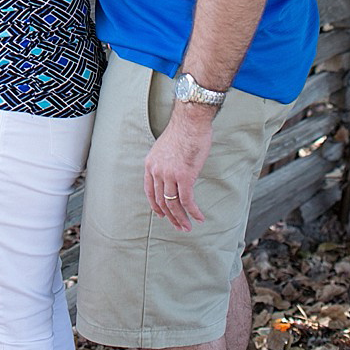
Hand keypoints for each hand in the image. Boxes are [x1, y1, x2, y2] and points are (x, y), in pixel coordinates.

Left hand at [143, 103, 212, 231]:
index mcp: (150, 164)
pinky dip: (193, 212)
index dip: (155, 206)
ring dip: (181, 218)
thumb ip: (165, 163)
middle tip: (179, 226)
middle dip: (170, 216)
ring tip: (188, 227)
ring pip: (173, 204)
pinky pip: (187, 201)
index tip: (161, 215)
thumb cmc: (182, 132)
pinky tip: (199, 217)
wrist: (190, 122)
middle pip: (161, 201)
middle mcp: (157, 171)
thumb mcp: (164, 148)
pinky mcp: (184, 177)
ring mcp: (170, 175)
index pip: (150, 191)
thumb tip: (172, 175)